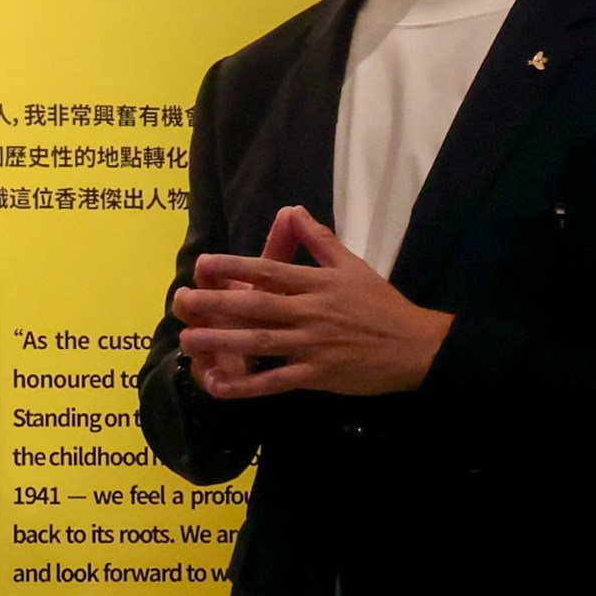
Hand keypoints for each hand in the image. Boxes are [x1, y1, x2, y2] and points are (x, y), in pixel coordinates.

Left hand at [172, 206, 453, 399]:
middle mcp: (311, 312)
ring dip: (220, 342)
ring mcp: (312, 345)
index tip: (202, 265)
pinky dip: (246, 386)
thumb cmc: (381, 305)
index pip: (269, 271)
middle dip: (214, 304)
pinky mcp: (317, 375)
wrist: (416, 346)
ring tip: (186, 339)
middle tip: (179, 301)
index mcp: (318, 284)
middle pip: (255, 306)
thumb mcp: (352, 265)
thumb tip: (293, 210)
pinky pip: (275, 382)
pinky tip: (218, 386)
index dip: (233, 268)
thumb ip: (320, 240)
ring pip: (259, 342)